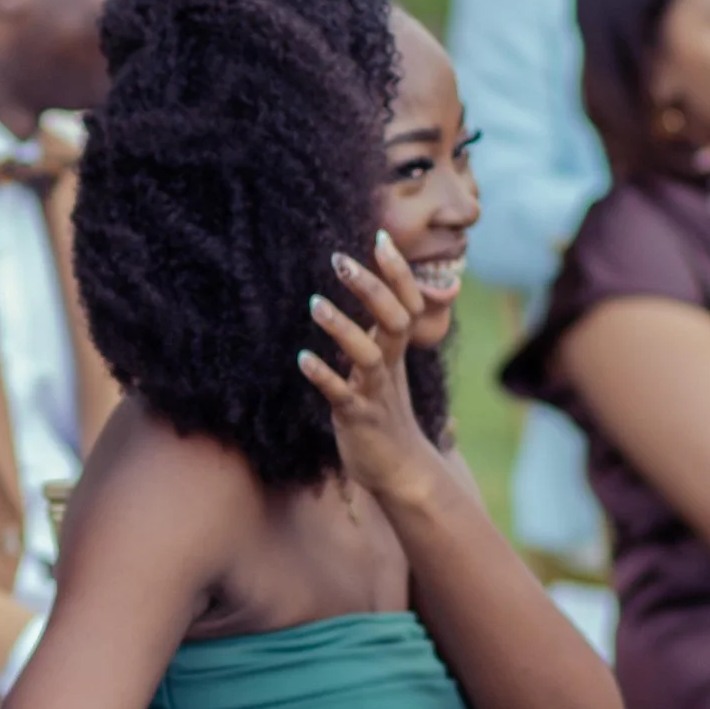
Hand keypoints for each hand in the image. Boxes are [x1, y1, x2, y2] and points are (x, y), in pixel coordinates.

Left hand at [298, 234, 442, 507]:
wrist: (401, 470)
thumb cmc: (386, 412)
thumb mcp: (386, 369)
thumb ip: (380, 334)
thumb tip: (374, 296)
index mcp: (397, 351)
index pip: (406, 303)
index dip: (397, 273)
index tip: (381, 237)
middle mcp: (390, 367)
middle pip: (392, 320)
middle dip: (370, 289)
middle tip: (340, 260)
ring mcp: (375, 393)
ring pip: (367, 356)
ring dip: (343, 329)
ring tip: (315, 304)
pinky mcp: (358, 418)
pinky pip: (342, 395)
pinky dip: (325, 377)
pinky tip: (303, 359)